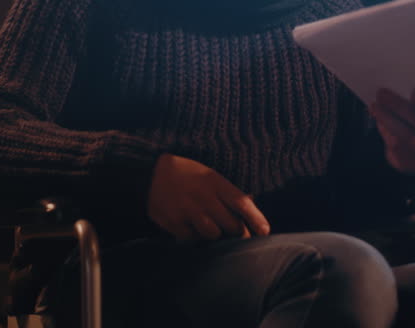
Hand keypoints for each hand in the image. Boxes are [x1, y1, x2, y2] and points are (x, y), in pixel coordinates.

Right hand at [146, 154, 269, 241]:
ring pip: (213, 234)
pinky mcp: (173, 222)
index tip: (265, 232)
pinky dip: (195, 238)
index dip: (256, 219)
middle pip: (231, 224)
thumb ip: (227, 191)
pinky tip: (191, 229)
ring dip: (215, 235)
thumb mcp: (209, 175)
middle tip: (237, 234)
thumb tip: (251, 202)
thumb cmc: (185, 174)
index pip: (242, 203)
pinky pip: (193, 239)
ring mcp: (188, 211)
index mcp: (214, 182)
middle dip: (238, 232)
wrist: (149, 174)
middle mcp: (203, 196)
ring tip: (210, 227)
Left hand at [370, 88, 414, 174]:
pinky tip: (376, 118)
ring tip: (375, 106)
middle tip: (382, 94)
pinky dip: (384, 130)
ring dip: (387, 118)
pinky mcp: (408, 163)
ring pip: (404, 135)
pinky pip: (394, 145)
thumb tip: (396, 89)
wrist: (414, 151)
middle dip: (399, 106)